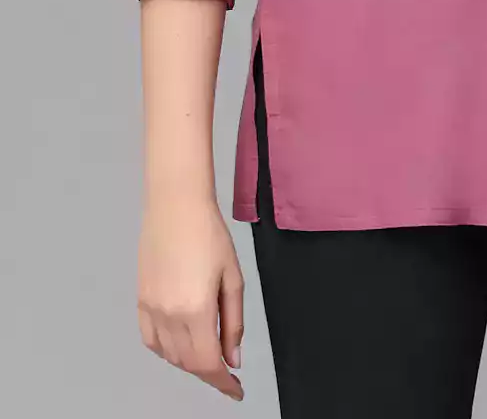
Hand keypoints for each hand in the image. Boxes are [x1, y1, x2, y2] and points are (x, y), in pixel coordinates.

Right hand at [136, 194, 244, 399]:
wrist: (175, 206)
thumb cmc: (209, 234)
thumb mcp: (232, 277)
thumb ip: (233, 322)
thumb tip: (232, 357)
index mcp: (195, 310)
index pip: (208, 363)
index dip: (222, 383)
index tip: (236, 391)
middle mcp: (169, 316)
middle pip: (189, 363)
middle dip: (210, 370)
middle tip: (227, 365)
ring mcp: (150, 310)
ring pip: (170, 355)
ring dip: (190, 361)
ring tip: (209, 350)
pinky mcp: (140, 302)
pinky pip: (151, 341)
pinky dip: (167, 350)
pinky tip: (181, 342)